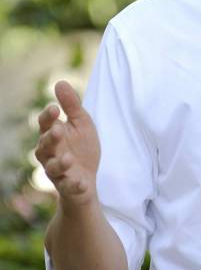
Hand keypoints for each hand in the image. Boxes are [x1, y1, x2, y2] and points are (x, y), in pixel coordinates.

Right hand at [35, 80, 100, 207]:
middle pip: (44, 146)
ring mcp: (58, 171)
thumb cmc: (81, 147)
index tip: (54, 108)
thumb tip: (60, 82)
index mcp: (52, 135)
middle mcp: (50, 153)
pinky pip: (68, 187)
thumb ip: (72, 105)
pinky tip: (81, 182)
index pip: (45, 124)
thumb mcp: (81, 123)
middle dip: (50, 139)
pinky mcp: (68, 186)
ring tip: (69, 158)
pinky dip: (73, 185)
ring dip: (60, 163)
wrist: (87, 177)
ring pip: (52, 168)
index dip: (48, 117)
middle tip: (58, 130)